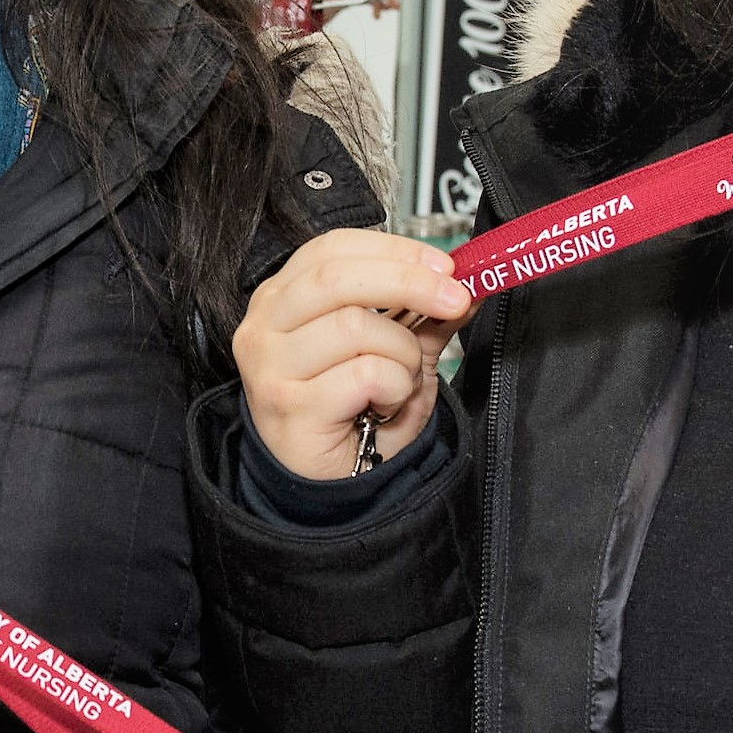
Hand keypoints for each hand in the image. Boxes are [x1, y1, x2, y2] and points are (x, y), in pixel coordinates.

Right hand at [230, 227, 471, 481]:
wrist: (331, 483)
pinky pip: (364, 374)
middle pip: (337, 277)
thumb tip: (468, 284)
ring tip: (403, 379)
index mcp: (281, 298)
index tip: (444, 265)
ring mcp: (270, 366)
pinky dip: (394, 386)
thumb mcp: (395, 352)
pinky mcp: (288, 406)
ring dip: (403, 352)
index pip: (332, 248)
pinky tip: (385, 404)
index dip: (392, 249)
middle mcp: (264, 325)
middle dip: (409, 282)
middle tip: (454, 299)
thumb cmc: (355, 412)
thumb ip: (424, 315)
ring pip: (356, 326)